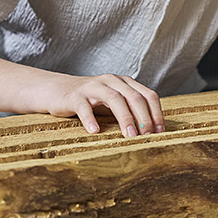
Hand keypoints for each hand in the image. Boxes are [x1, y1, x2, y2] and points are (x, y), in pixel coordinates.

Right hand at [43, 74, 164, 136]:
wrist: (57, 91)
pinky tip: (94, 131)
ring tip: (130, 136)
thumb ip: (130, 111)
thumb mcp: (113, 102)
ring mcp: (93, 86)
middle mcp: (111, 81)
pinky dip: (90, 119)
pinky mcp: (75, 95)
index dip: (156, 113)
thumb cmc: (90, 101)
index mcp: (124, 83)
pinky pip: (84, 107)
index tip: (160, 132)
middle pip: (134, 97)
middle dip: (144, 118)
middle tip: (148, 136)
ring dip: (125, 118)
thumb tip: (151, 133)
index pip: (148, 95)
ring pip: (114, 99)